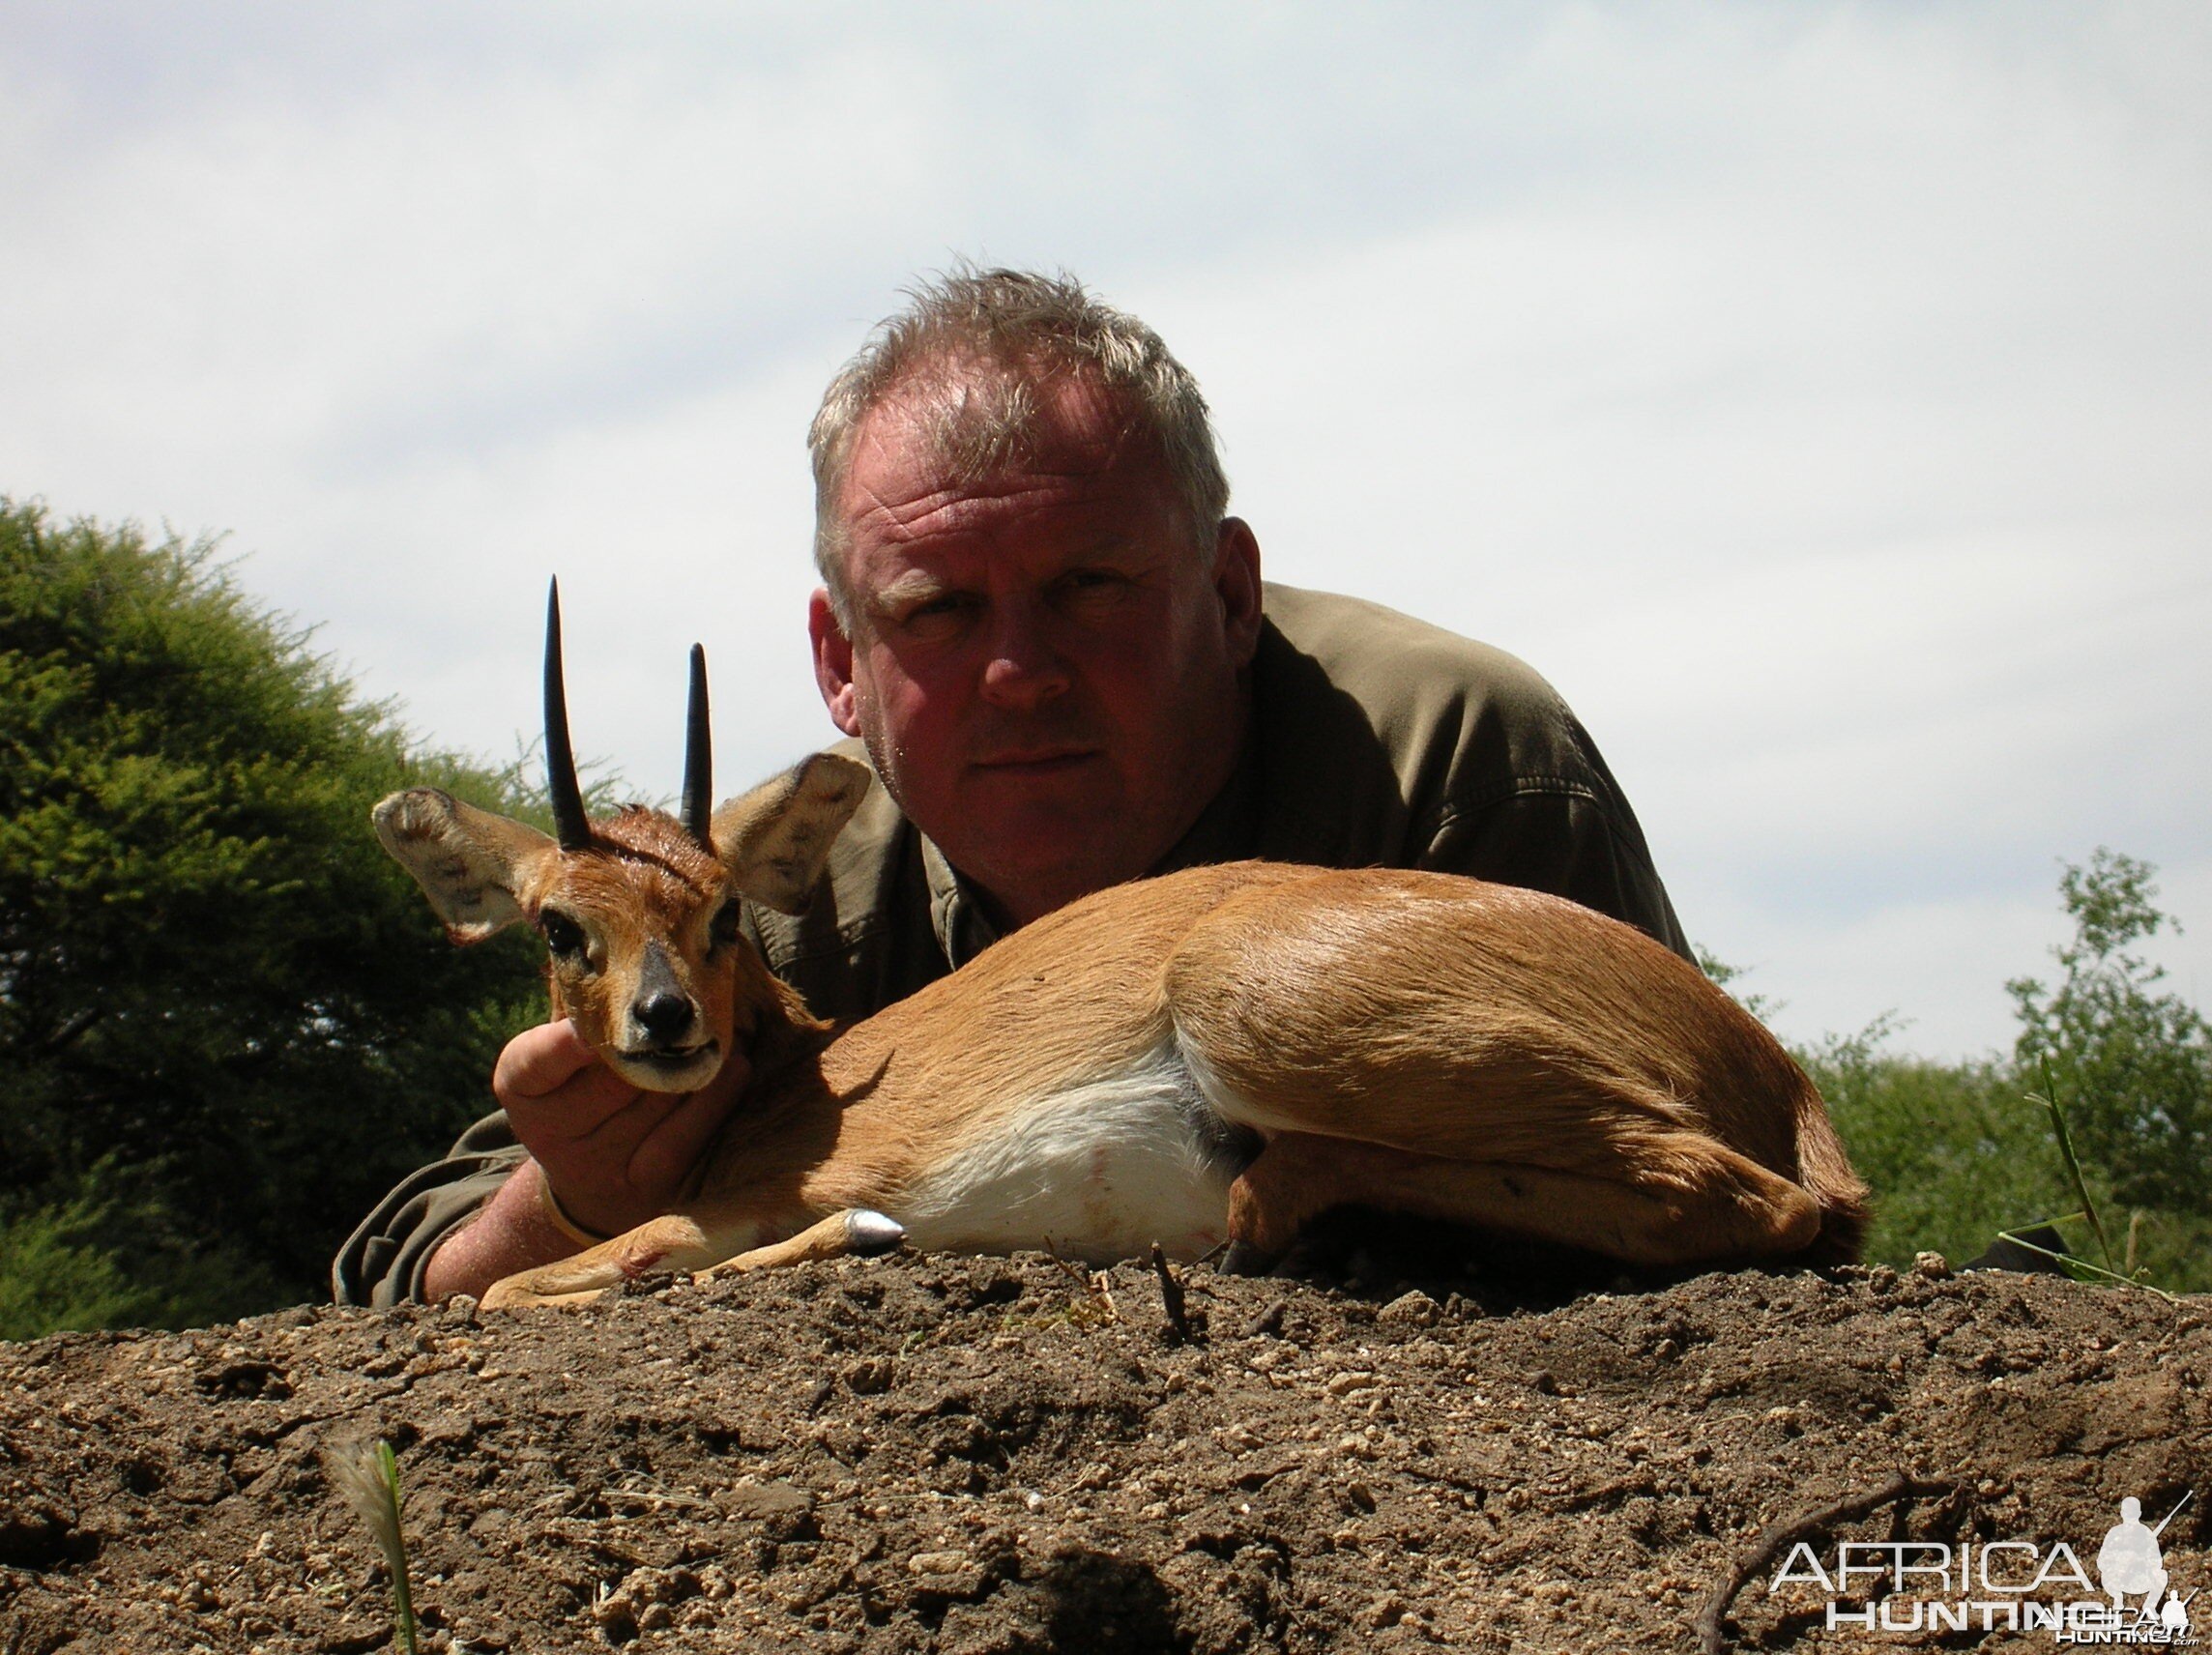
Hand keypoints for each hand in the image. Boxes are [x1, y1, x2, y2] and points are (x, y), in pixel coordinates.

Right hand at [493, 1019, 750, 1238]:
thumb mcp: (567, 1053)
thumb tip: (647, 964)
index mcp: (521, 1087)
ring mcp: (599, 1167)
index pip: (537, 1061)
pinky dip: (715, 1097)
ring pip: (656, 1098)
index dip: (567, 1044)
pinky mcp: (646, 1189)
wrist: (593, 1177)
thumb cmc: (587, 1087)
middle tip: (688, 1006)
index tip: (593, 1022)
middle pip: (613, 1077)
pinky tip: (736, 1066)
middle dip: (654, 1042)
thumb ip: (595, 1015)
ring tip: (718, 1030)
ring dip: (692, 1061)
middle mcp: (551, 1133)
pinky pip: (685, 1136)